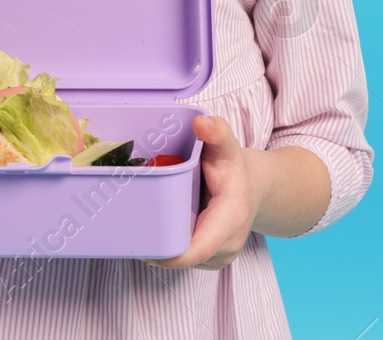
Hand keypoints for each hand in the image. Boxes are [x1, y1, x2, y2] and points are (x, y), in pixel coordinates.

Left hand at [143, 115, 261, 270]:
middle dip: (156, 246)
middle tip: (130, 228)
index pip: (197, 249)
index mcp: (230, 220)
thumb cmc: (235, 169)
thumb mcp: (228, 147)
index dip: (168, 253)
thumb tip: (201, 122)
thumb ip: (217, 132)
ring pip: (180, 260)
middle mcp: (226, 246)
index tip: (142, 246)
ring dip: (161, 247)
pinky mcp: (209, 260)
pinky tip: (159, 229)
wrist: (252, 188)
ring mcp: (217, 257)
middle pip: (182, 257)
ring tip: (144, 225)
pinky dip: (169, 247)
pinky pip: (183, 259)